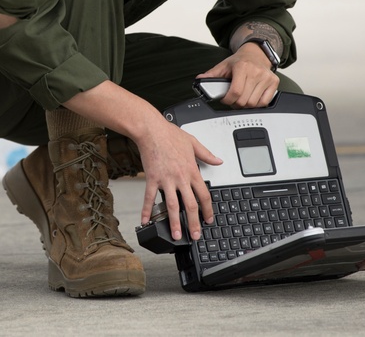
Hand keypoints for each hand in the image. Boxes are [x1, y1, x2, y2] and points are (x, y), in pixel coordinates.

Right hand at [61, 81, 221, 236]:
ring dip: (174, 222)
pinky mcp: (152, 179)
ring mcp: (165, 180)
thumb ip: (207, 154)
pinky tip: (145, 220)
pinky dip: (147, 210)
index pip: (203, 195)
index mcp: (192, 170)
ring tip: (176, 235)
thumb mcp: (193, 142)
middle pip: (190, 205)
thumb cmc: (170, 134)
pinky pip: (149, 198)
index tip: (209, 219)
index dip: (208, 209)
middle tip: (196, 235)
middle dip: (194, 223)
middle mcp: (180, 178)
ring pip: (172, 205)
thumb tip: (218, 161)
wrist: (151, 130)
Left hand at [197, 44, 278, 107]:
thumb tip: (200, 80)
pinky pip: (264, 102)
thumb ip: (211, 75)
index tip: (225, 99)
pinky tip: (251, 98)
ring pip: (254, 103)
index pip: (235, 91)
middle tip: (232, 99)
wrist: (256, 54)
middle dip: (235, 103)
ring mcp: (266, 77)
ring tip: (241, 98)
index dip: (228, 100)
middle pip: (244, 100)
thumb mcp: (224, 65)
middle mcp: (256, 72)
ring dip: (245, 105)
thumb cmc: (240, 61)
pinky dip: (256, 104)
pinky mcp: (274, 82)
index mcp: (242, 66)